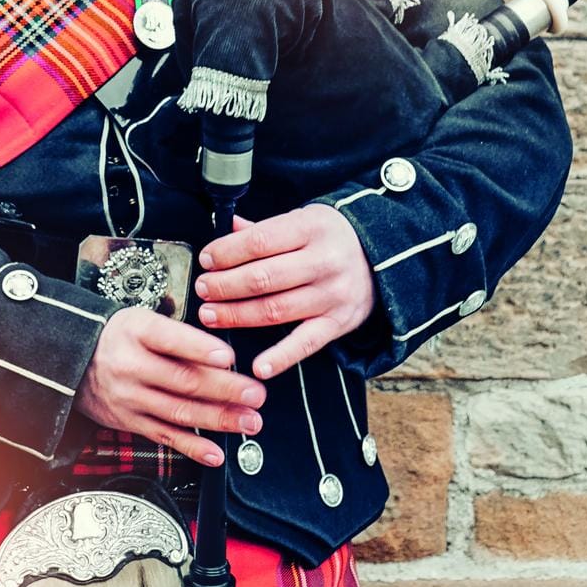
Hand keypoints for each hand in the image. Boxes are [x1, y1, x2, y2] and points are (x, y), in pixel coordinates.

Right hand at [73, 307, 266, 466]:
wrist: (73, 361)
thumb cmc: (117, 337)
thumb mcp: (141, 320)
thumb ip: (179, 336)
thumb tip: (223, 356)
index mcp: (136, 332)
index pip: (170, 339)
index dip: (200, 349)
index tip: (229, 356)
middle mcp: (131, 366)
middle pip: (183, 380)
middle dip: (225, 390)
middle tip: (255, 394)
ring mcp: (130, 398)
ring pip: (179, 412)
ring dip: (219, 419)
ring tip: (248, 421)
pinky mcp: (130, 422)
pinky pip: (165, 437)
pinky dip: (193, 448)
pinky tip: (216, 453)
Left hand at [194, 207, 375, 379]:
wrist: (385, 259)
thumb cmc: (331, 238)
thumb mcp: (304, 220)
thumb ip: (265, 228)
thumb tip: (225, 227)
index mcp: (312, 228)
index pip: (260, 241)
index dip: (227, 252)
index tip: (206, 259)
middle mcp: (324, 261)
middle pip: (263, 278)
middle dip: (224, 285)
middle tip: (202, 289)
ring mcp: (333, 295)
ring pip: (275, 309)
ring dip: (237, 315)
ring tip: (210, 315)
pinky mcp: (339, 323)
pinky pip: (306, 343)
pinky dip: (281, 357)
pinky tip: (257, 366)